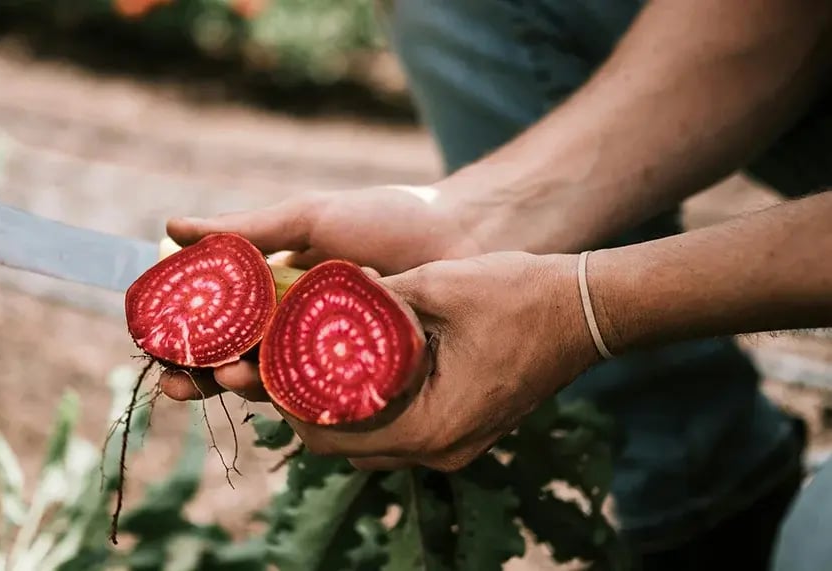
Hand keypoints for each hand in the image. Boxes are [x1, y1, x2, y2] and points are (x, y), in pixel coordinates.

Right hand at [159, 183, 490, 401]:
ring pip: (275, 384)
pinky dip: (299, 402)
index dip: (184, 337)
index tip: (156, 344)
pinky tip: (283, 400)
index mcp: (275, 291)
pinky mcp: (364, 380)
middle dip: (203, 375)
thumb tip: (170, 226)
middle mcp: (297, 328)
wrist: (464, 235)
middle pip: (236, 360)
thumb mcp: (308, 219)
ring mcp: (330, 357)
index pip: (217, 321)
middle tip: (180, 382)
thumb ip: (244, 230)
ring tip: (232, 379)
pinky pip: (324, 398)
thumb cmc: (387, 220)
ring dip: (245, 387)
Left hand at [273, 252, 597, 471]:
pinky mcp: (462, 432)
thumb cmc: (519, 295)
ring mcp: (454, 445)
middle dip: (304, 407)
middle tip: (278, 363)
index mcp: (428, 425)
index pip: (330, 435)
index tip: (264, 364)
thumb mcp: (435, 285)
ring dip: (336, 410)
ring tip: (309, 364)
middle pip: (344, 447)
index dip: (288, 402)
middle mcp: (438, 449)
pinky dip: (370, 408)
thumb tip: (313, 292)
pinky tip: (356, 369)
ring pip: (369, 444)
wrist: (586, 310)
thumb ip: (372, 299)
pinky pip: (399, 433)